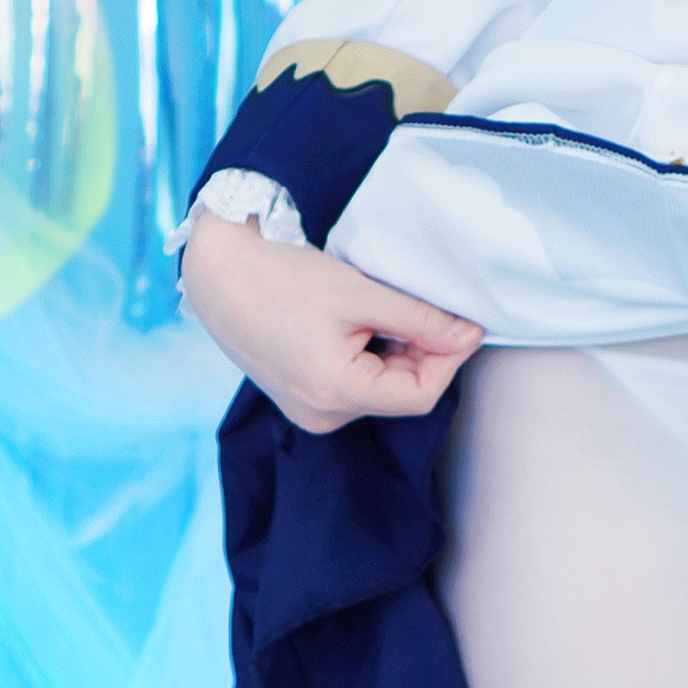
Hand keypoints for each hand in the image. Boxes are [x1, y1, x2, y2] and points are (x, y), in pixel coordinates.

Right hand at [181, 209, 482, 434]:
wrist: (218, 271)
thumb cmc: (282, 277)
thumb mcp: (361, 294)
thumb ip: (420, 320)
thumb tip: (469, 336)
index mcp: (334, 394)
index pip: (420, 395)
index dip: (449, 360)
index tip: (464, 323)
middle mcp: (320, 416)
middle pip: (399, 395)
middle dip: (422, 353)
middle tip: (425, 307)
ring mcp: (307, 411)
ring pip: (379, 390)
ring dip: (396, 353)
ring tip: (381, 310)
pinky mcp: (300, 398)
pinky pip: (353, 387)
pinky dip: (369, 358)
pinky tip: (358, 323)